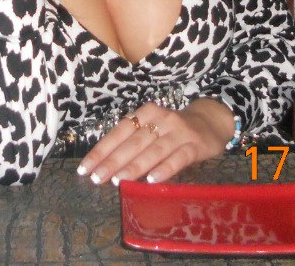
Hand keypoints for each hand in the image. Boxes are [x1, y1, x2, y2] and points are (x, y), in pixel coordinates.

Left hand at [78, 98, 233, 185]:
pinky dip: (164, 169)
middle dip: (112, 161)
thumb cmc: (171, 129)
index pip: (118, 132)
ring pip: (153, 150)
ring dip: (134, 166)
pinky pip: (178, 158)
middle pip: (133, 142)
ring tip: (118, 181)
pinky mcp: (194, 145)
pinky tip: (152, 180)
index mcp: (145, 113)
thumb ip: (133, 143)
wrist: (209, 122)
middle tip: (96, 178)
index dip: (101, 150)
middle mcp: (160, 119)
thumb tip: (105, 165)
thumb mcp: (151, 129)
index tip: (85, 168)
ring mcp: (178, 132)